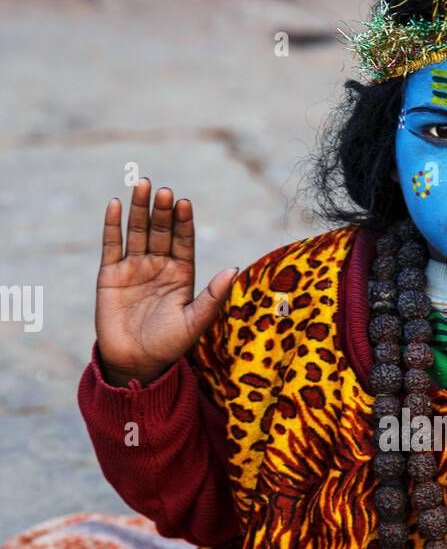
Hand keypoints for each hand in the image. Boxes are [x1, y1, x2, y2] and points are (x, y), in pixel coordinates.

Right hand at [96, 177, 236, 386]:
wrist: (135, 363)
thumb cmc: (169, 345)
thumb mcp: (194, 322)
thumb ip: (213, 296)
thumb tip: (234, 270)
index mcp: (181, 274)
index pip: (184, 241)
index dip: (184, 222)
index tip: (185, 203)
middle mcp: (159, 265)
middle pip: (161, 230)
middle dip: (162, 211)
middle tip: (164, 190)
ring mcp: (134, 267)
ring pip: (137, 231)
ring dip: (139, 209)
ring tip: (142, 184)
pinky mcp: (110, 274)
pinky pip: (112, 245)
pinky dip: (112, 225)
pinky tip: (115, 204)